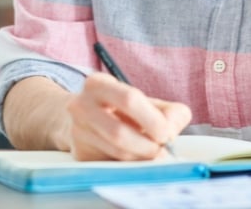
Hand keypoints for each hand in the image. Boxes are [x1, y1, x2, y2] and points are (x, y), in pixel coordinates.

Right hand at [65, 74, 191, 160]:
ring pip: (116, 152)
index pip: (130, 100)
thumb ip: (168, 112)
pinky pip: (111, 165)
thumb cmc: (121, 109)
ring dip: (141, 158)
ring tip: (153, 155)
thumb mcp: (145, 102)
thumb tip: (172, 131)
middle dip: (148, 146)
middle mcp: (81, 106)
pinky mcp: (80, 154)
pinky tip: (137, 160)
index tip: (168, 134)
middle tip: (162, 151)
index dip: (153, 120)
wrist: (84, 118)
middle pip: (119, 132)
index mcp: (98, 83)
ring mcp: (78, 131)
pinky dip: (130, 166)